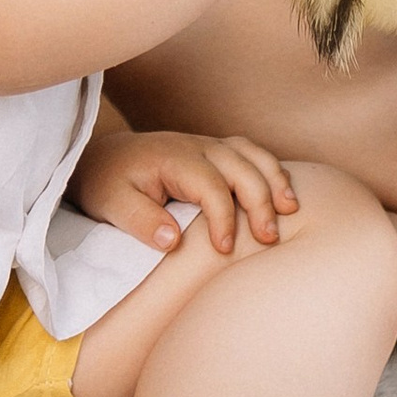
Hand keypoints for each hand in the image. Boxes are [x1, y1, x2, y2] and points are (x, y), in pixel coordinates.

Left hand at [71, 128, 299, 255]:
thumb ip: (139, 220)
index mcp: (174, 158)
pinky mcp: (215, 151)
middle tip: (269, 238)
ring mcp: (209, 145)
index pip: (210, 185)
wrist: (106, 156)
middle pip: (240, 166)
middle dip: (260, 200)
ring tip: (290, 209)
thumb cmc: (109, 183)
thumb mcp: (110, 204)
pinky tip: (281, 194)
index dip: (222, 217)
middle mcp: (197, 146)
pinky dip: (270, 170)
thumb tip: (171, 240)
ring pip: (252, 154)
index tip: (224, 250)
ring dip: (274, 179)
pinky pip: (250, 153)